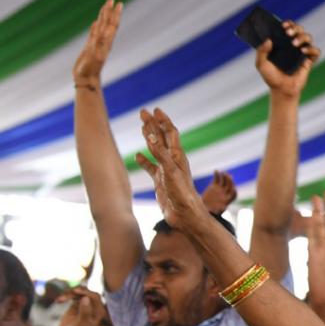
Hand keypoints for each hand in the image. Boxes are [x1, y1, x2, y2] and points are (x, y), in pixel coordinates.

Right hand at [57, 287, 106, 325]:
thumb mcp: (80, 324)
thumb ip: (85, 312)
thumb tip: (86, 298)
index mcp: (99, 312)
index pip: (95, 297)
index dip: (85, 292)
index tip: (74, 291)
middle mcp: (94, 307)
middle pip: (87, 292)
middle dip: (76, 292)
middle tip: (63, 297)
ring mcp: (86, 304)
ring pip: (79, 292)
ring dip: (69, 294)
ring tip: (59, 300)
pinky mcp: (78, 304)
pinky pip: (73, 295)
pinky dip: (66, 296)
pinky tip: (58, 301)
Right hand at [73, 0, 122, 85]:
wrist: (86, 79)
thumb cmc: (90, 69)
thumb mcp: (95, 54)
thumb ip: (99, 42)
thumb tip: (105, 29)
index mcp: (106, 42)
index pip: (111, 24)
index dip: (114, 14)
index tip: (117, 3)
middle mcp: (103, 41)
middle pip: (107, 23)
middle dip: (110, 11)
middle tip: (112, 0)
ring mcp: (96, 44)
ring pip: (100, 27)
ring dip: (103, 16)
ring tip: (105, 6)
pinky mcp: (89, 47)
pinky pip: (93, 34)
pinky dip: (95, 27)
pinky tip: (95, 22)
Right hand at [134, 108, 209, 230]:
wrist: (185, 215)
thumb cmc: (182, 194)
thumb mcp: (170, 172)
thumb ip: (160, 154)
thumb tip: (149, 135)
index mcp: (177, 156)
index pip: (170, 133)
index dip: (162, 121)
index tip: (154, 109)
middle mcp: (172, 161)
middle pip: (161, 137)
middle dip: (153, 124)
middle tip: (143, 111)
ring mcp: (166, 171)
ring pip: (156, 150)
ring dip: (149, 138)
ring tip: (142, 127)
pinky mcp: (161, 182)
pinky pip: (150, 168)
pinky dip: (144, 161)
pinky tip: (138, 156)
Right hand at [201, 170, 236, 213]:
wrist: (203, 208)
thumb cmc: (210, 212)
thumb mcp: (214, 212)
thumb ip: (219, 210)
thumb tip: (224, 208)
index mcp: (227, 200)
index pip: (233, 195)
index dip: (234, 192)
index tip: (234, 189)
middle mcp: (225, 193)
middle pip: (230, 186)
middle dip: (230, 181)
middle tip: (229, 176)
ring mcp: (220, 189)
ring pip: (225, 181)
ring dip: (225, 176)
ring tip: (222, 172)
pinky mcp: (215, 185)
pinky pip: (217, 179)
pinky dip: (217, 175)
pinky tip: (216, 171)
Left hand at [256, 20, 320, 97]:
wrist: (281, 90)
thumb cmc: (271, 77)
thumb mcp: (261, 64)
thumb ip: (261, 51)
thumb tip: (268, 40)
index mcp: (282, 42)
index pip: (288, 27)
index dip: (288, 23)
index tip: (283, 25)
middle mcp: (293, 45)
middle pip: (299, 29)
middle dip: (296, 28)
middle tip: (288, 33)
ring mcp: (302, 52)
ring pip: (308, 37)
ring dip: (302, 37)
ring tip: (294, 44)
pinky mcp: (309, 61)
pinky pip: (316, 51)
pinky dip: (311, 49)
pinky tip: (303, 51)